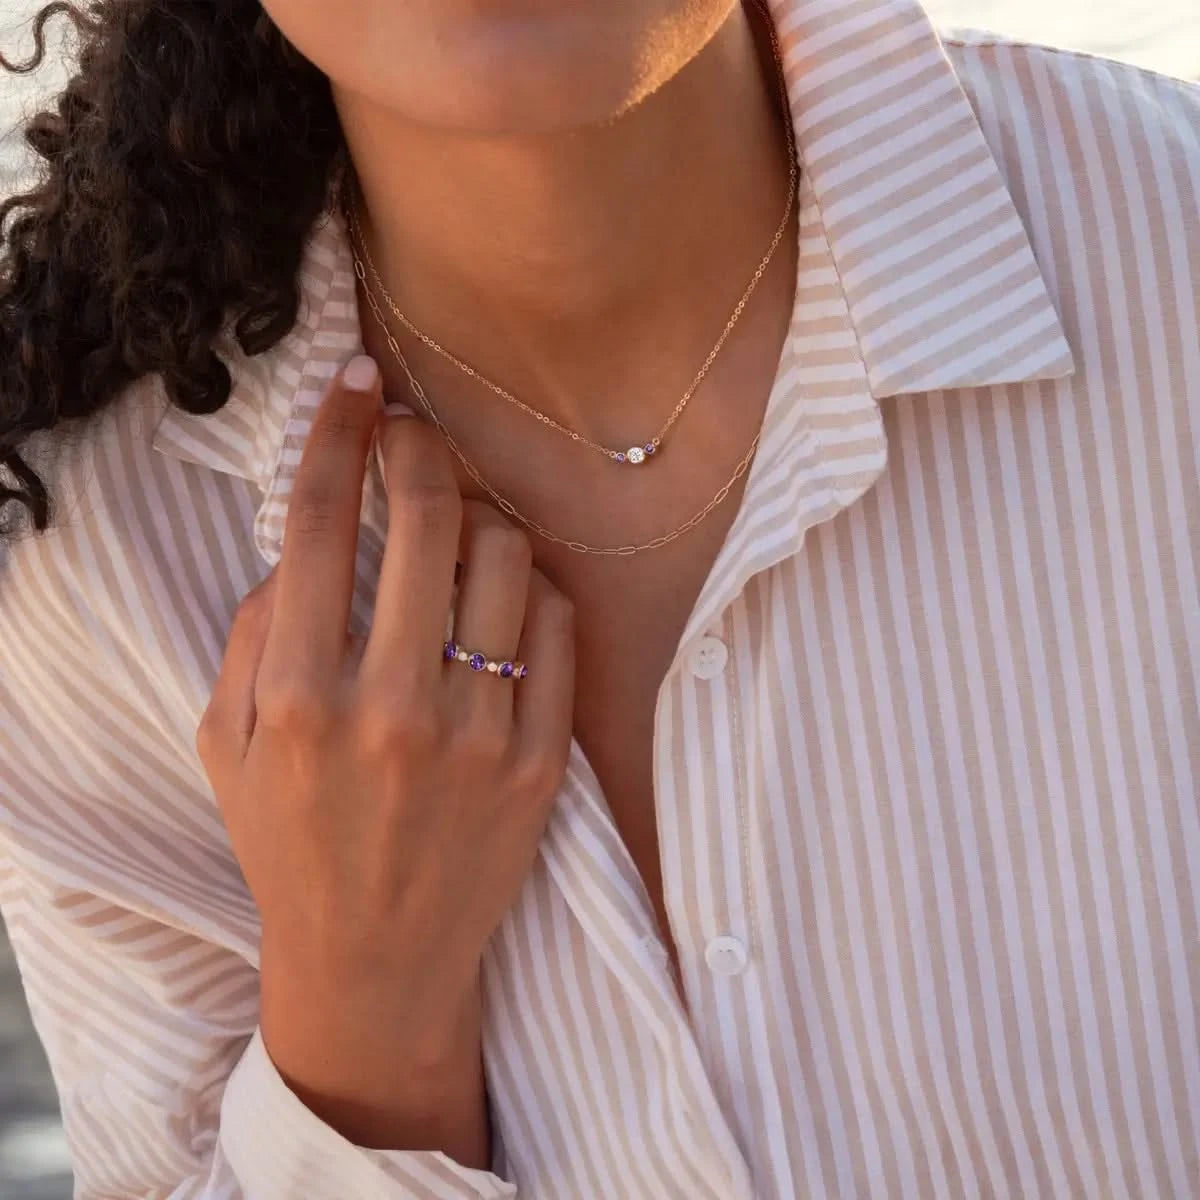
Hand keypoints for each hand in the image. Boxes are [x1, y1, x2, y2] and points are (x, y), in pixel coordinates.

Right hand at [196, 355, 575, 1151]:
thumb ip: (252, 633)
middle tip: (414, 438)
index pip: (321, 522)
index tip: (359, 382)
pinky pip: (555, 625)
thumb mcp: (230, 745)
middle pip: (426, 518)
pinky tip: (502, 595)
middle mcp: (392, 707)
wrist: (378, 959)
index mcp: (301, 696)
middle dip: (420, 449)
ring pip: (505, 556)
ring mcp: (478, 734)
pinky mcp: (540, 760)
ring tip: (460, 528)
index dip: (340, 430)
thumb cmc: (292, 843)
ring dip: (481, 515)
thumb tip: (305, 541)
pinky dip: (530, 586)